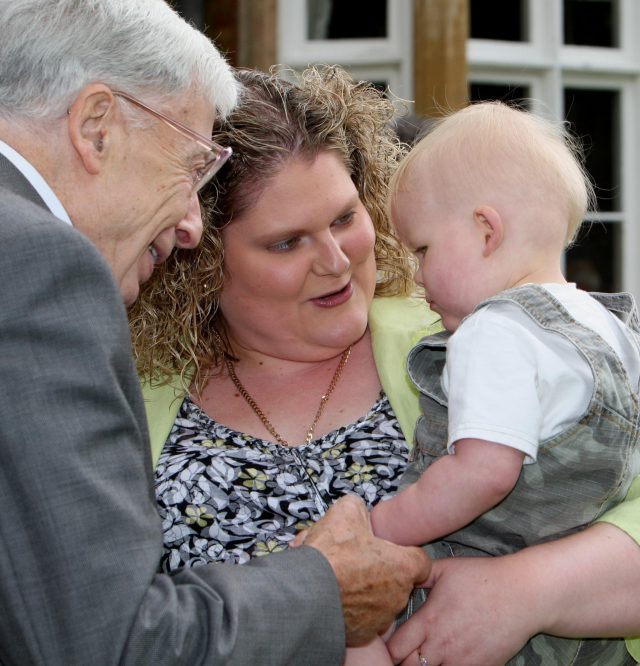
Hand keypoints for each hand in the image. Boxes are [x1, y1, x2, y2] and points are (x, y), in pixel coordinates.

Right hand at [302, 495, 431, 646]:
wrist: (305, 591)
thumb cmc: (331, 554)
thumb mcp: (347, 510)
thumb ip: (360, 509)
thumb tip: (358, 513)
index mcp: (403, 567)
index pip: (420, 560)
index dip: (404, 552)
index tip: (389, 548)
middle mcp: (397, 597)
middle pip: (395, 579)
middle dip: (378, 568)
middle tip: (355, 557)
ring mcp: (379, 619)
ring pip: (376, 598)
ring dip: (362, 586)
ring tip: (336, 572)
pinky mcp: (360, 635)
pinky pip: (359, 616)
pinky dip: (348, 606)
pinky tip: (330, 590)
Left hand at [386, 555, 535, 665]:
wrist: (522, 595)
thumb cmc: (482, 577)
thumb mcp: (445, 569)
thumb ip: (419, 575)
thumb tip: (399, 574)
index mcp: (429, 620)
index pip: (394, 649)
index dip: (388, 646)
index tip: (392, 639)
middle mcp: (441, 646)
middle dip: (402, 661)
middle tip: (407, 650)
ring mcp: (461, 662)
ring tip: (427, 655)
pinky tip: (448, 659)